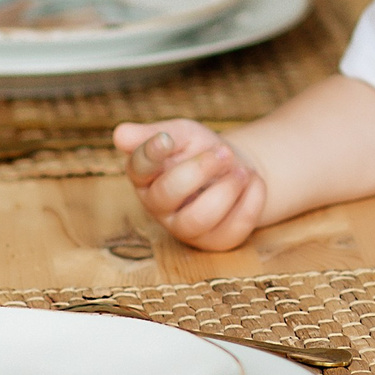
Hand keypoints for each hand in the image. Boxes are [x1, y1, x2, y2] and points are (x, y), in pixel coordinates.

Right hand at [112, 119, 266, 251]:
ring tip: (242, 170)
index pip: (138, 169)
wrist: (236, 168)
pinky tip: (254, 182)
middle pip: (167, 194)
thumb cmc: (200, 150)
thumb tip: (119, 134)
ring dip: (227, 189)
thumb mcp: (182, 134)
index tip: (167, 139)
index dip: (150, 154)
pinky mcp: (215, 241)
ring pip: (198, 218)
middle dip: (200, 169)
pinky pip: (232, 229)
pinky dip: (251, 201)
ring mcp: (185, 227)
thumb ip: (154, 134)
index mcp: (146, 176)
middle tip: (224, 153)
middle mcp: (159, 206)